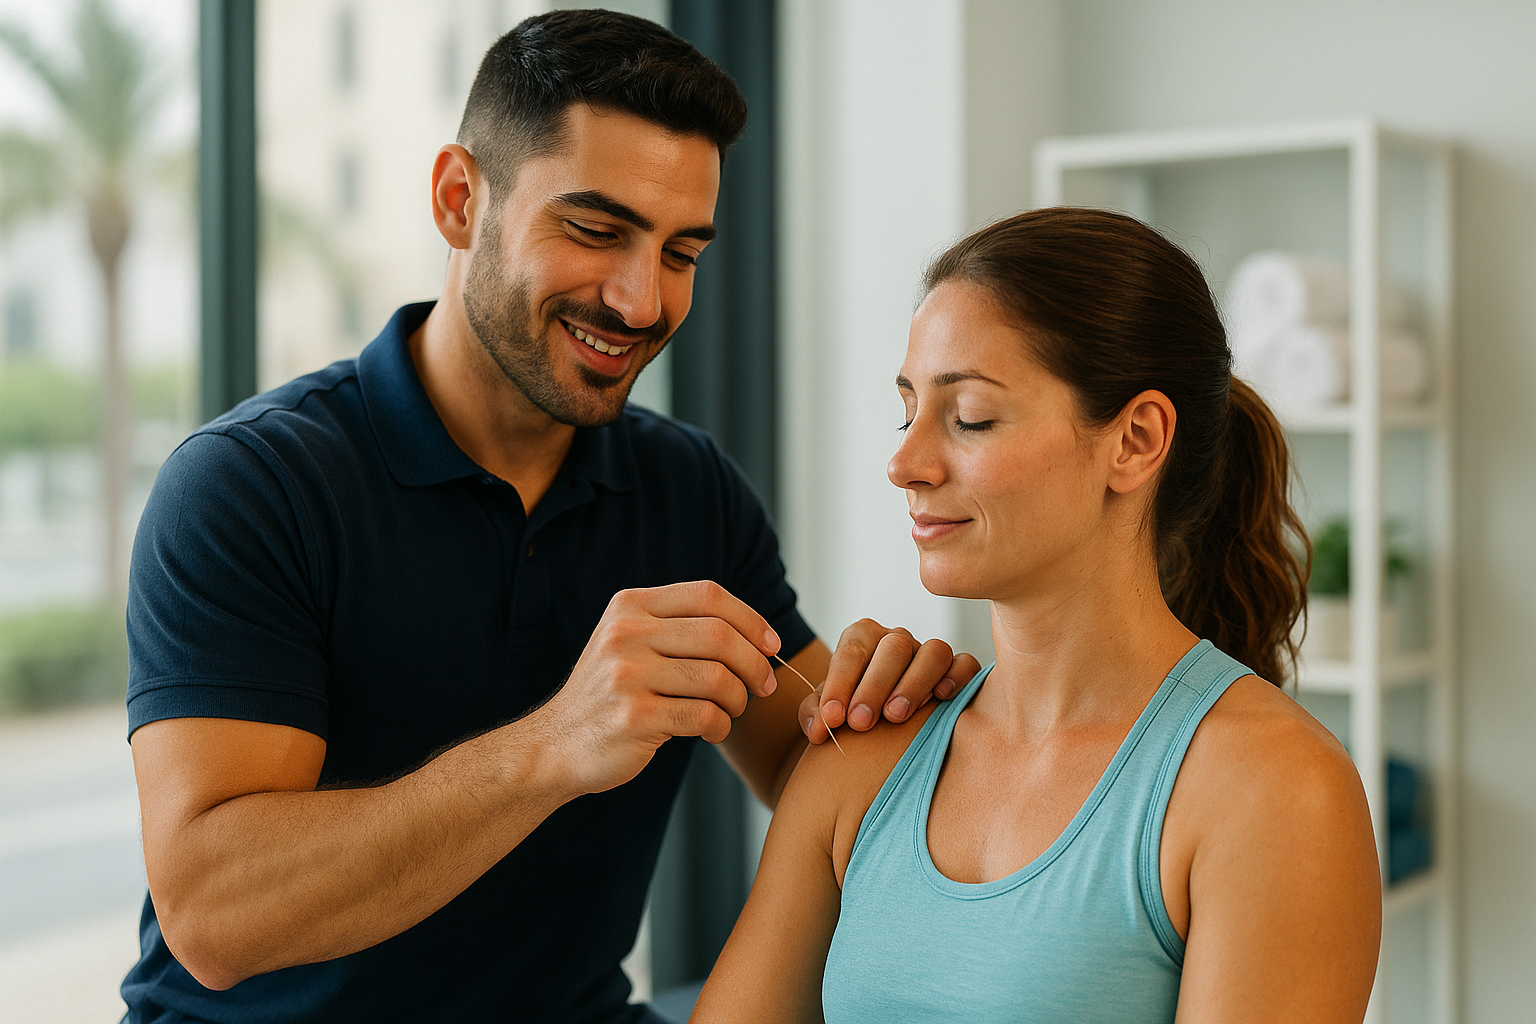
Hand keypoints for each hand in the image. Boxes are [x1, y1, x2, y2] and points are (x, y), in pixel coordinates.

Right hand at [526, 581, 779, 795]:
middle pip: (719, 635)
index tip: (770, 644)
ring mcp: (627, 676)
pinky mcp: (634, 718)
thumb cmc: (609, 694)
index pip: (708, 595)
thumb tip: (755, 631)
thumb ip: (677, 626)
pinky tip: (713, 731)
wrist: (554, 745)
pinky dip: (721, 727)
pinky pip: (704, 716)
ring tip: (733, 710)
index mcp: (629, 606)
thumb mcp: (629, 641)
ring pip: (717, 678)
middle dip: (755, 663)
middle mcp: (625, 633)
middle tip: (764, 686)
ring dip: (739, 699)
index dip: (750, 618)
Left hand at [800, 619, 980, 742]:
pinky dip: (957, 677)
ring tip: (896, 716)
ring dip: (914, 683)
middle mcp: (897, 640)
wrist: (877, 725)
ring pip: (934, 652)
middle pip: (893, 648)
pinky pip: (965, 664)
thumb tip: (819, 728)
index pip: (851, 652)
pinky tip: (941, 698)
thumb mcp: (829, 710)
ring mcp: (929, 652)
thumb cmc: (851, 712)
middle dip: (874, 686)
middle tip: (861, 722)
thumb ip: (816, 714)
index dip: (840, 683)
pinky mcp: (957, 669)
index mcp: (862, 639)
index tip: (833, 717)